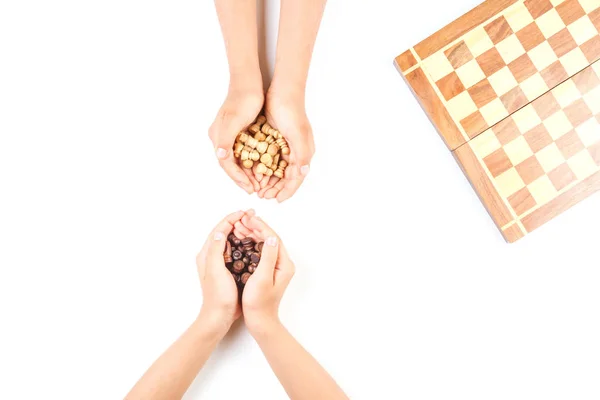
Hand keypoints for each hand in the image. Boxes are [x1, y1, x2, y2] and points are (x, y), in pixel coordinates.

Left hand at [196, 211, 246, 335]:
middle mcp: (211, 256)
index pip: (219, 229)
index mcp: (206, 254)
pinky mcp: (228, 270)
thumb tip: (219, 232)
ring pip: (231, 241)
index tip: (245, 212)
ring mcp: (219, 263)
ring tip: (255, 225)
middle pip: (224, 232)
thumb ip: (216, 250)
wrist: (219, 317)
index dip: (232, 219)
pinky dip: (244, 243)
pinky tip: (254, 243)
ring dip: (242, 231)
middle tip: (253, 215)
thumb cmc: (218, 296)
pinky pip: (236, 251)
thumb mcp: (216, 271)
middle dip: (238, 222)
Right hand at [209, 88, 263, 193]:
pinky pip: (242, 152)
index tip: (249, 188)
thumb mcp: (234, 120)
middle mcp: (220, 137)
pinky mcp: (238, 132)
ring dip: (246, 172)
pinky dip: (250, 162)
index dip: (237, 177)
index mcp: (218, 136)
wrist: (248, 82)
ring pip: (236, 160)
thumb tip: (221, 156)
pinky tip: (259, 169)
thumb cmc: (243, 100)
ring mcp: (228, 135)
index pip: (225, 163)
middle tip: (253, 190)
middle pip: (229, 164)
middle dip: (241, 178)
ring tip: (257, 184)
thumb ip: (226, 139)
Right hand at [239, 215, 295, 334]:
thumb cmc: (259, 303)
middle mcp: (283, 264)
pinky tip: (240, 239)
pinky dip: (250, 243)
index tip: (248, 218)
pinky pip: (260, 251)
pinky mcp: (268, 271)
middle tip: (241, 218)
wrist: (260, 321)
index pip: (273, 238)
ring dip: (252, 234)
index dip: (260, 227)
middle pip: (269, 239)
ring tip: (238, 225)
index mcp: (284, 264)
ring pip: (264, 244)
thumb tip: (270, 237)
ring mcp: (276, 267)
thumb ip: (267, 257)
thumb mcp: (262, 278)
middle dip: (255, 227)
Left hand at [257, 89, 314, 201]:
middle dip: (276, 188)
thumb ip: (301, 154)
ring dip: (268, 180)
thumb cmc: (291, 112)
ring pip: (277, 169)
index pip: (296, 178)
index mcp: (304, 152)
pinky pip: (270, 159)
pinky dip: (263, 167)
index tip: (276, 200)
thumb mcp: (297, 134)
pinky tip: (254, 172)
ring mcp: (286, 146)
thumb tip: (303, 173)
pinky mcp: (277, 139)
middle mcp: (297, 151)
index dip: (287, 191)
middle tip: (263, 196)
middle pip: (286, 177)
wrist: (283, 91)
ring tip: (258, 188)